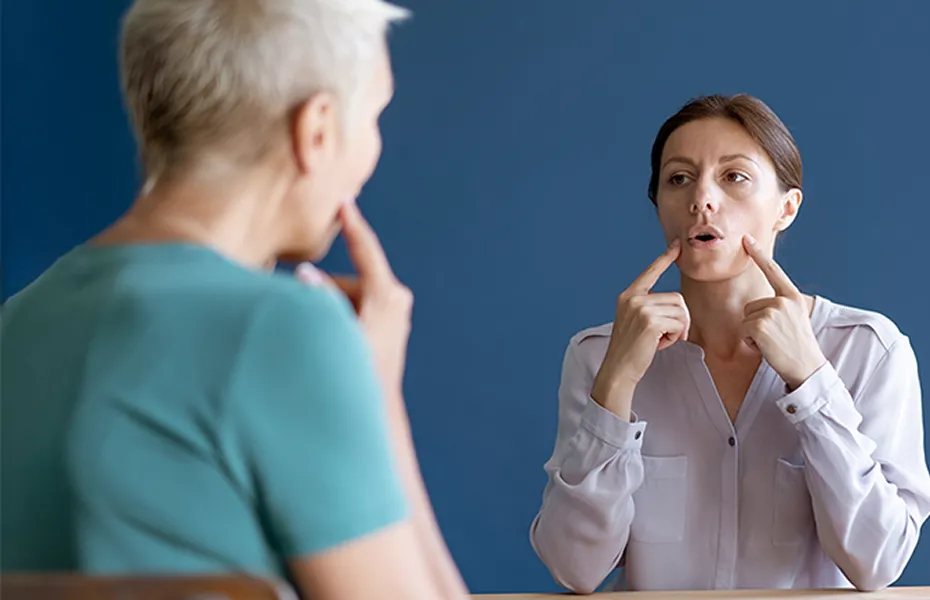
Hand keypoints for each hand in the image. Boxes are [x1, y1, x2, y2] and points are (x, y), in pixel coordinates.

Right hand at [296, 203, 412, 393]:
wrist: (378, 412)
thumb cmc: (354, 374)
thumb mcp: (334, 332)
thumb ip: (319, 300)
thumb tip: (304, 274)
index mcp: (386, 295)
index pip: (365, 249)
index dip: (351, 224)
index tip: (344, 200)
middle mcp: (396, 298)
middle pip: (348, 279)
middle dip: (322, 290)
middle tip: (298, 308)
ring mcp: (396, 312)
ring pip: (350, 295)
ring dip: (329, 306)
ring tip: (317, 334)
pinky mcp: (391, 324)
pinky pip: (358, 308)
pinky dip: (340, 314)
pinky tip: (330, 338)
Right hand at [591, 240, 690, 416]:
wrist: (618, 369)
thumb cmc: (631, 350)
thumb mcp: (635, 321)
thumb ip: (648, 306)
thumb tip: (675, 303)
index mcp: (628, 295)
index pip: (650, 272)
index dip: (665, 258)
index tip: (676, 245)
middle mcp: (633, 298)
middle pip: (677, 298)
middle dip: (679, 319)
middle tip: (666, 336)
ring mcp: (640, 309)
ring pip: (681, 311)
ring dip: (678, 329)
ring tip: (661, 340)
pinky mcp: (650, 322)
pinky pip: (679, 324)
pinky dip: (676, 337)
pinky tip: (660, 345)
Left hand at [741, 235, 826, 389]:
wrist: (806, 367)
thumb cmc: (797, 346)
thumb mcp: (794, 319)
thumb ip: (779, 306)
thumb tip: (760, 304)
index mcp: (792, 296)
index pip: (773, 271)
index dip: (758, 254)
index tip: (746, 238)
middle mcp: (784, 300)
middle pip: (750, 305)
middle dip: (756, 322)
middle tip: (776, 337)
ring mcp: (772, 311)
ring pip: (745, 317)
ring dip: (753, 333)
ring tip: (773, 342)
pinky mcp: (760, 325)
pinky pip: (743, 329)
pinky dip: (750, 341)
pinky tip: (766, 347)